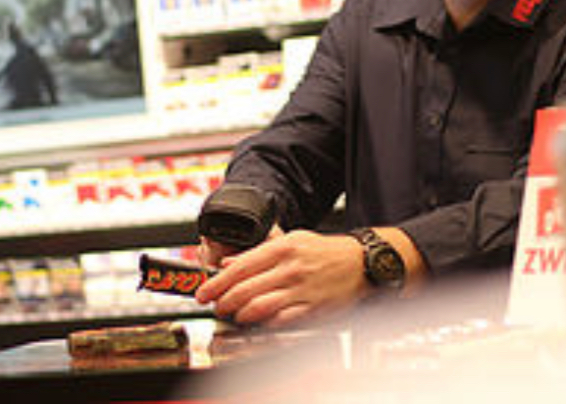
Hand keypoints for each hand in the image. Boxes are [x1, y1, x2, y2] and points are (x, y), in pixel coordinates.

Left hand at [195, 229, 367, 327]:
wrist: (362, 262)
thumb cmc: (326, 251)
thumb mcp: (292, 240)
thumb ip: (258, 252)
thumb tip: (228, 262)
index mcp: (282, 248)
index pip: (240, 266)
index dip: (217, 282)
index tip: (204, 292)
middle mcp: (290, 268)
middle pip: (245, 289)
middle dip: (224, 301)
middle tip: (216, 306)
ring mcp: (302, 290)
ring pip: (260, 307)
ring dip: (241, 315)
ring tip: (234, 315)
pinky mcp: (313, 308)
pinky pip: (282, 320)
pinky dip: (265, 324)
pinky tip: (258, 323)